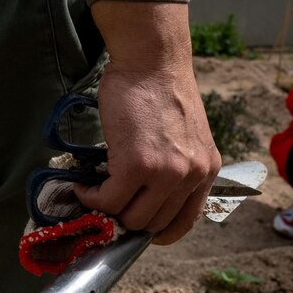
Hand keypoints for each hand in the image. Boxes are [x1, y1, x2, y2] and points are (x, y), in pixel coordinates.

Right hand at [74, 1, 220, 244]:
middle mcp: (193, 175)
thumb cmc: (161, 90)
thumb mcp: (185, 136)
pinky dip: (91, 197)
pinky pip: (108, 200)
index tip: (135, 223)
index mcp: (207, 169)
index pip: (184, 222)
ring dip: (106, 209)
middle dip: (126, 219)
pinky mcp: (138, 165)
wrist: (151, 60)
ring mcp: (167, 172)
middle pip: (153, 224)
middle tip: (106, 202)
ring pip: (130, 218)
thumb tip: (145, 196)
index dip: (156, 232)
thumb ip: (176, 167)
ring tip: (94, 191)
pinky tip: (84, 185)